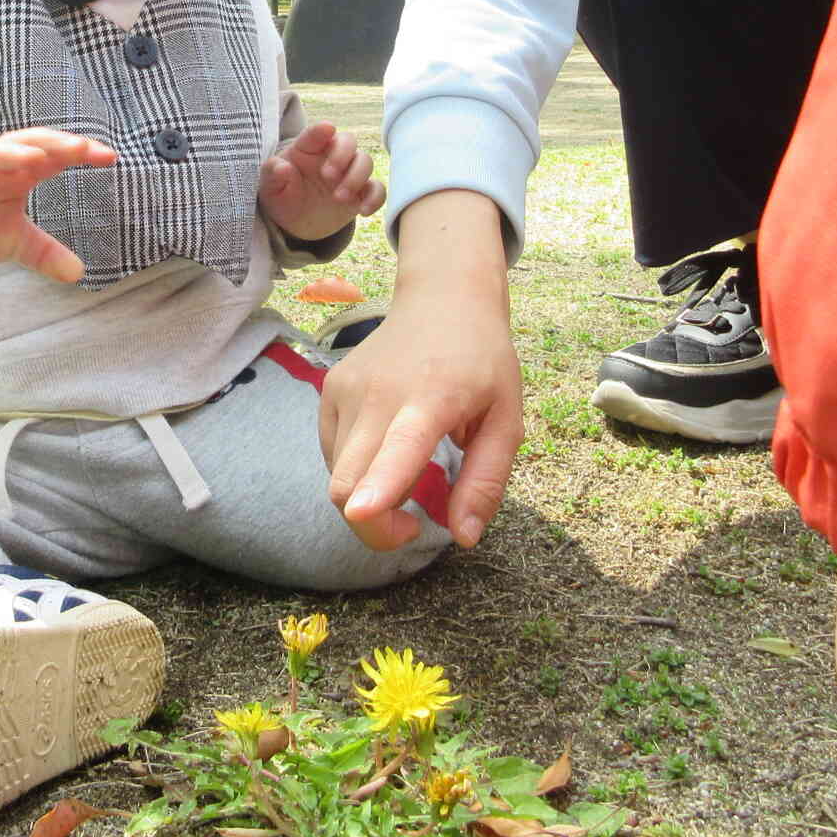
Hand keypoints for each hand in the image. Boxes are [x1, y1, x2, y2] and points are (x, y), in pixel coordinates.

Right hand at [0, 127, 115, 282]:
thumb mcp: (11, 242)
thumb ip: (44, 252)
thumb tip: (79, 273)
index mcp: (16, 174)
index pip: (52, 156)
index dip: (79, 153)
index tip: (109, 157)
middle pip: (24, 146)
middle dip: (51, 144)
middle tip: (80, 147)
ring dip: (6, 154)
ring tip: (32, 156)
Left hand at [260, 120, 383, 241]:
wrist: (294, 223)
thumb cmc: (281, 196)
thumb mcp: (269, 187)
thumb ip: (273, 174)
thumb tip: (282, 167)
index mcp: (307, 148)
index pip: (316, 133)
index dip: (321, 130)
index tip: (327, 129)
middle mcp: (331, 156)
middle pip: (348, 141)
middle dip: (342, 155)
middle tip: (328, 176)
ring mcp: (348, 173)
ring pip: (365, 161)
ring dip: (356, 177)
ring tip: (339, 198)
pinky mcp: (361, 193)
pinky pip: (377, 189)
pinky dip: (375, 198)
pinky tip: (364, 210)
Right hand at [318, 190, 522, 550]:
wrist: (443, 300)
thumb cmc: (482, 362)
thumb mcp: (506, 420)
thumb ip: (486, 481)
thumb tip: (462, 537)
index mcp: (434, 398)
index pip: (400, 447)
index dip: (379, 487)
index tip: (362, 512)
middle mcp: (380, 392)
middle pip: (349, 483)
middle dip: (373, 527)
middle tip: (410, 525)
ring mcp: (347, 389)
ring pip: (338, 477)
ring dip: (366, 497)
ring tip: (405, 473)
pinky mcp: (329, 390)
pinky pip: (332, 455)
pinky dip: (355, 470)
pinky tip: (385, 448)